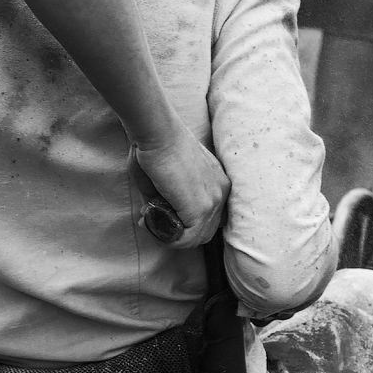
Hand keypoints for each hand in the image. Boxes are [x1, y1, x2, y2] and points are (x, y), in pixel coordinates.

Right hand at [132, 118, 229, 247]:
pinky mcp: (201, 208)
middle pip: (205, 231)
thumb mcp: (167, 178)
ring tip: (150, 220)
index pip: (208, 218)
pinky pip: (188, 239)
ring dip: (171, 236)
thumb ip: (166, 200)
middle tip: (153, 220)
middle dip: (177, 232)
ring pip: (197, 238)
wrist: (158, 133)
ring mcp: (214, 201)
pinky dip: (169, 238)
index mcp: (217, 181)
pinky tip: (152, 223)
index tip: (158, 214)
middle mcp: (222, 191)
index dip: (183, 223)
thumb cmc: (157, 147)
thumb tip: (153, 218)